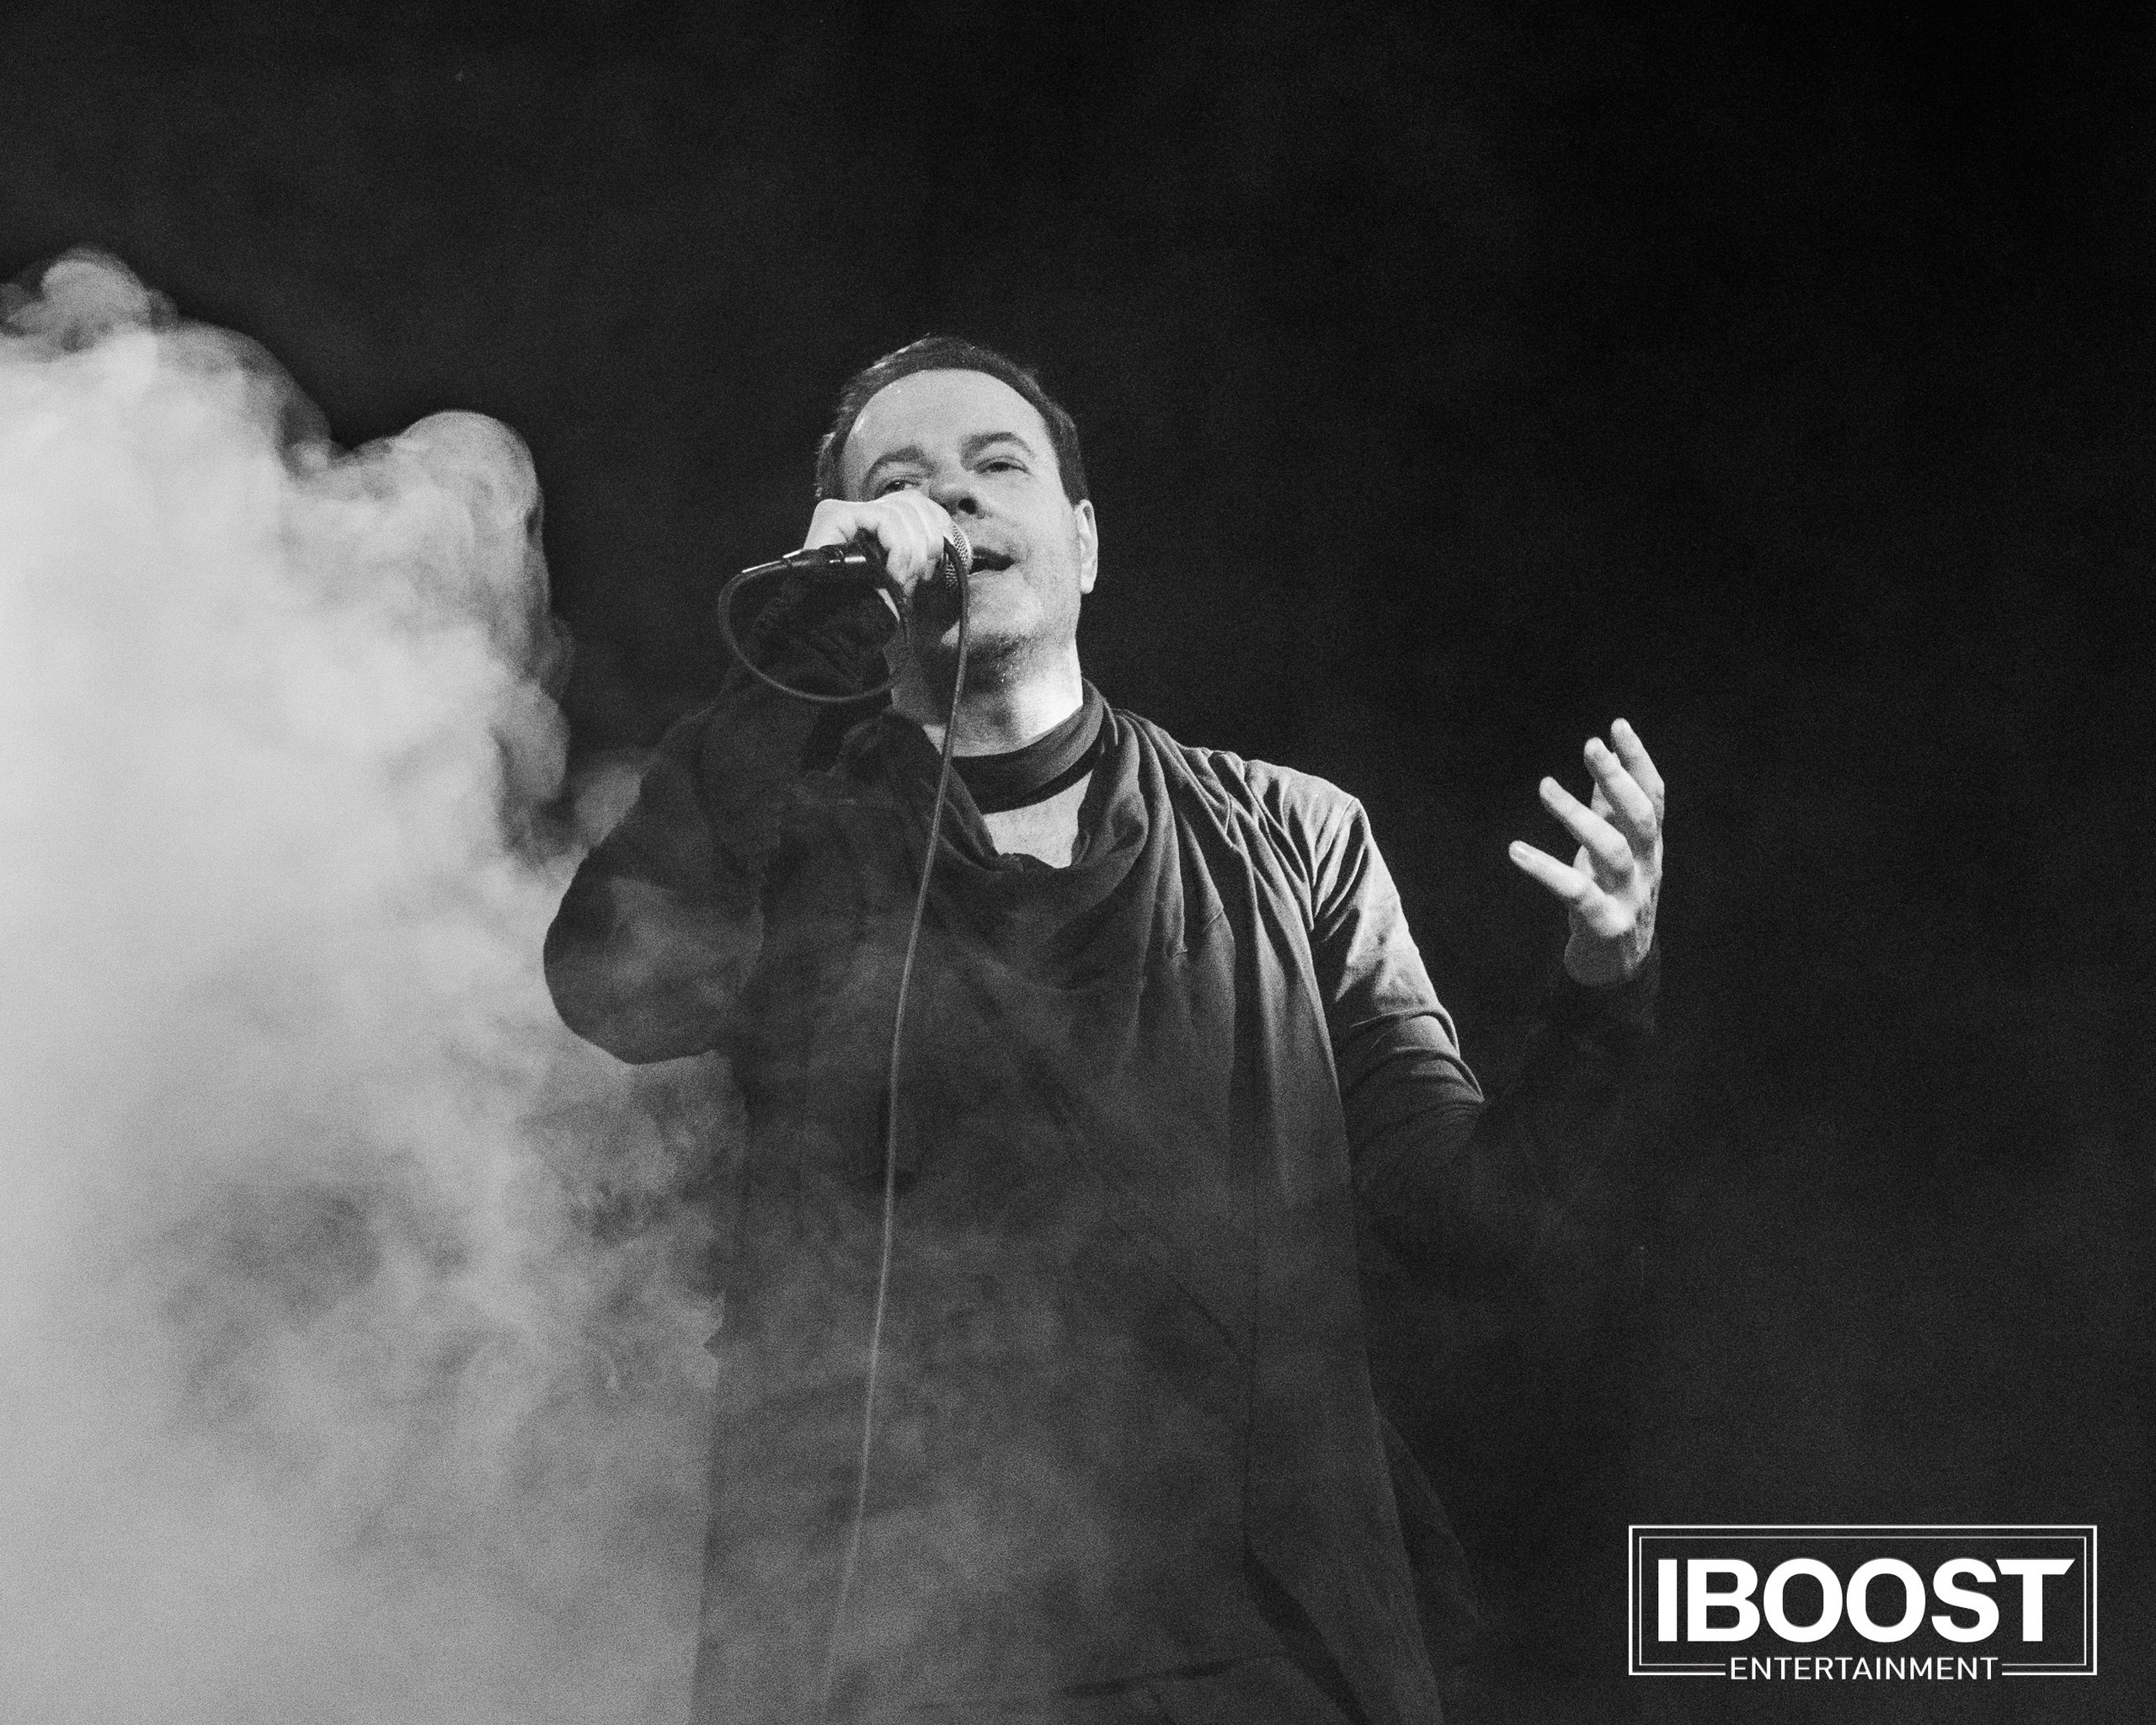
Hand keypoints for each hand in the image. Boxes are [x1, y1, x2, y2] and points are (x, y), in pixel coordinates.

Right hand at [802, 491, 959, 611]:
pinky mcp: (834, 515)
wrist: (836, 630)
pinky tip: (892, 573)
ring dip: (912, 552)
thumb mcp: (904, 574)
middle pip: (911, 502)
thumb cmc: (868, 608)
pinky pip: (885, 519)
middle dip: (927, 541)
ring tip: (901, 579)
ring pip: (901, 511)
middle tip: (920, 574)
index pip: (914, 501)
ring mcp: (842, 511)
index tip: (940, 555)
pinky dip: (898, 548)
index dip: (936, 522)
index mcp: (874, 522)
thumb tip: (947, 531)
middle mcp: (857, 512)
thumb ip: (918, 547)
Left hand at [1509, 718, 1664, 984]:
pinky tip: (1516, 850)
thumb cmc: (1612, 897)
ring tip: (1545, 786)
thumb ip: (1608, 810)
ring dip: (1577, 816)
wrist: (1617, 968)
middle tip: (1591, 746)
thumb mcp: (1613, 850)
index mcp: (1649, 847)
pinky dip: (1546, 870)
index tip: (1616, 726)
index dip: (1638, 761)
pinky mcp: (1605, 925)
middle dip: (1618, 780)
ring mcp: (1629, 898)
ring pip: (1611, 851)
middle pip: (1641, 818)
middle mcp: (1646, 868)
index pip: (1653, 796)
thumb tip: (1602, 760)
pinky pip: (1577, 894)